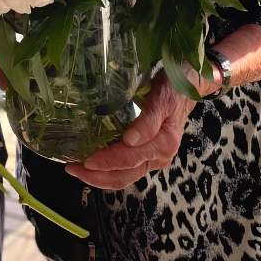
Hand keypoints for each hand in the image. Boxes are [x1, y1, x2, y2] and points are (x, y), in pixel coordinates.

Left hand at [64, 72, 201, 190]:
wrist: (190, 84)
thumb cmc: (174, 88)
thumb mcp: (162, 98)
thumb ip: (148, 120)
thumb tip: (130, 141)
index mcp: (163, 144)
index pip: (129, 160)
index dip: (106, 162)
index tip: (85, 160)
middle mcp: (160, 156)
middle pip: (124, 175)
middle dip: (96, 176)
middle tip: (71, 168)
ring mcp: (154, 158)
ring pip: (124, 176)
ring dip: (100, 177)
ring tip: (77, 169)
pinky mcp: (149, 155)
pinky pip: (126, 169)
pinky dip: (108, 170)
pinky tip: (94, 164)